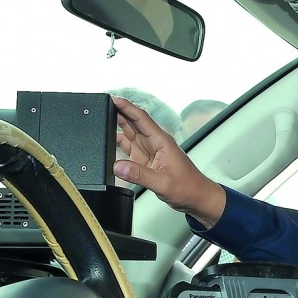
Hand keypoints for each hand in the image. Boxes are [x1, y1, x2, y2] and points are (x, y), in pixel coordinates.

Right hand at [111, 96, 226, 226]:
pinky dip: (118, 145)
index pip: (141, 118)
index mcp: (161, 141)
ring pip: (130, 134)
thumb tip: (118, 167)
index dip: (127, 107)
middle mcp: (154, 143)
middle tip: (101, 107)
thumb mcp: (162, 182)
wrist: (196, 198)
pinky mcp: (146, 161)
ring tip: (101, 122)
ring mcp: (149, 151)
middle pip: (133, 122)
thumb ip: (139, 174)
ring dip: (117, 127)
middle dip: (118, 113)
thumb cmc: (188, 187)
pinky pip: (129, 149)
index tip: (113, 99)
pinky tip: (109, 144)